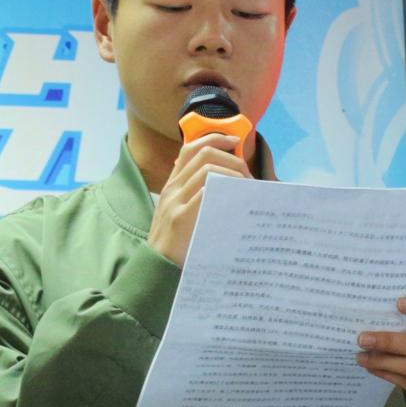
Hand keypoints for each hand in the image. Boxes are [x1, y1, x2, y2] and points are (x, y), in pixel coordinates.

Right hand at [148, 134, 251, 266]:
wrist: (157, 268)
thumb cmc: (176, 243)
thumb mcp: (181, 213)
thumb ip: (197, 197)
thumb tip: (230, 185)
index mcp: (172, 185)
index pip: (190, 148)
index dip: (214, 138)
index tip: (235, 141)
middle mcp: (172, 189)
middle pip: (204, 155)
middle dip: (232, 159)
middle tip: (248, 175)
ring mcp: (175, 202)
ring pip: (208, 170)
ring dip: (234, 174)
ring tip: (247, 188)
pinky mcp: (181, 218)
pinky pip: (206, 192)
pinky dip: (226, 189)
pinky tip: (239, 198)